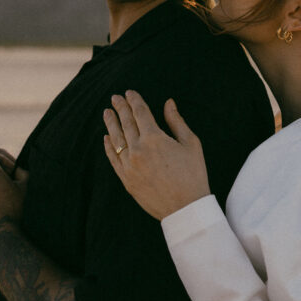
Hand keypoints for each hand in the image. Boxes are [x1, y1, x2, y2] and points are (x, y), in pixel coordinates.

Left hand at [104, 91, 210, 219]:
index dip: (134, 101)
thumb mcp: (191, 144)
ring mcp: (129, 165)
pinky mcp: (126, 179)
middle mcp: (138, 150)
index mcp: (155, 138)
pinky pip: (113, 158)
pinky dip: (109, 146)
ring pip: (116, 139)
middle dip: (120, 108)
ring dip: (111, 124)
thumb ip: (176, 121)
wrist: (185, 208)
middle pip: (126, 123)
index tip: (129, 92)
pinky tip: (106, 138)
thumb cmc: (193, 174)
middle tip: (114, 98)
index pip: (140, 113)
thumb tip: (168, 103)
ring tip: (107, 113)